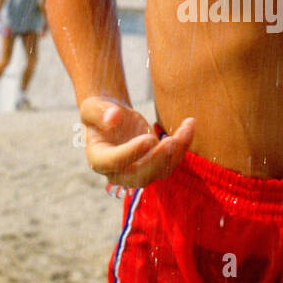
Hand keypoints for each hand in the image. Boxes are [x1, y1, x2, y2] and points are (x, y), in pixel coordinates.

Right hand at [79, 97, 194, 188]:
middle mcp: (119, 172)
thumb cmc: (100, 111)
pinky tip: (189, 124)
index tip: (149, 139)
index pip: (115, 162)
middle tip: (172, 142)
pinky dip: (183, 145)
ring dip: (177, 151)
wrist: (113, 117)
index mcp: (99, 159)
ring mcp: (139, 171)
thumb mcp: (93, 106)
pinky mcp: (155, 165)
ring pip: (161, 170)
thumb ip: (99, 112)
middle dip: (158, 161)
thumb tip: (113, 118)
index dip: (132, 154)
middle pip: (140, 176)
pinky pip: (172, 160)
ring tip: (187, 126)